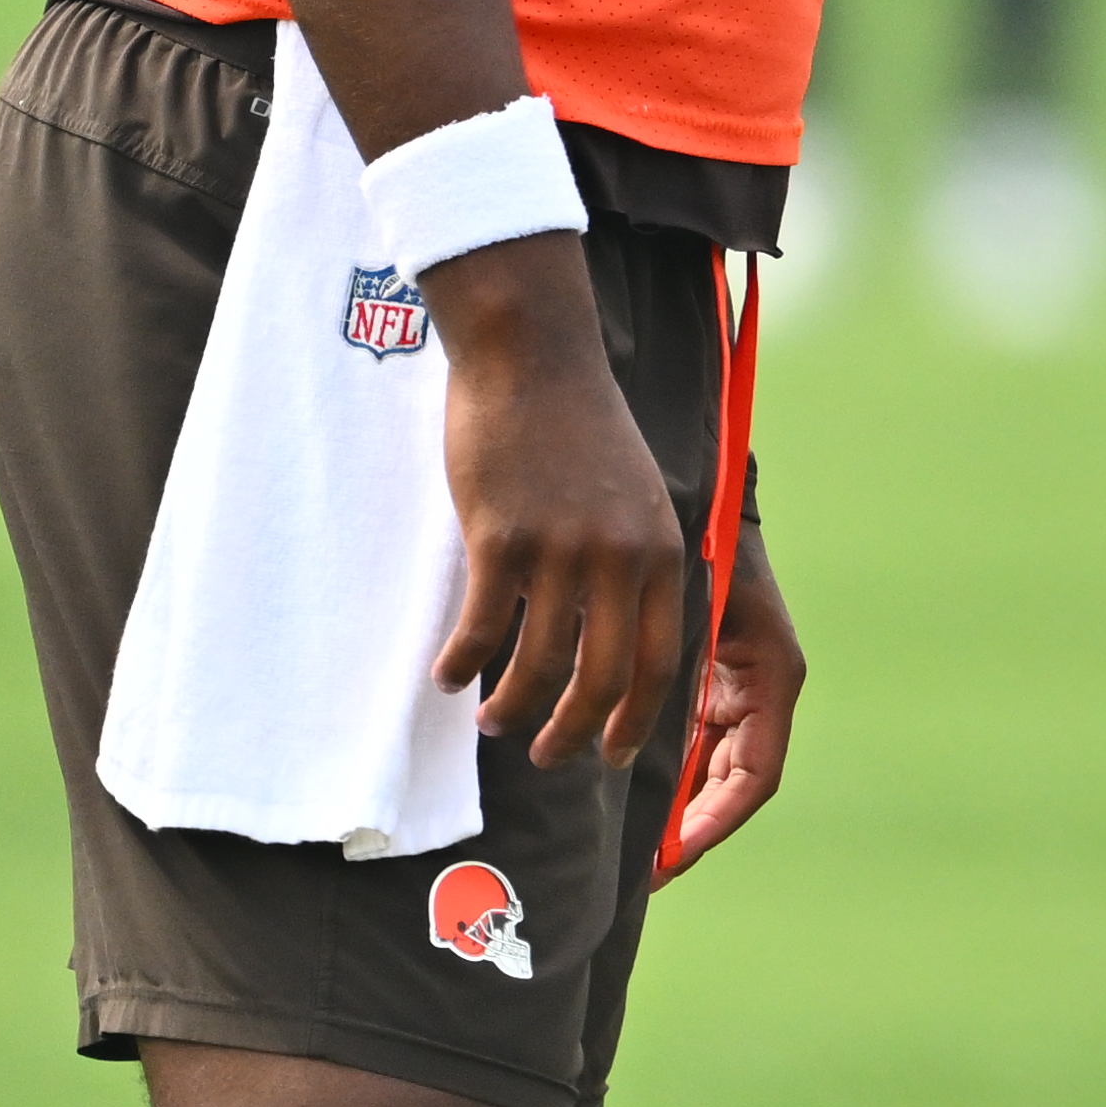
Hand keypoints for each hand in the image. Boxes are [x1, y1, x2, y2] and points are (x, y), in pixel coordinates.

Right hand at [433, 244, 703, 769]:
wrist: (531, 352)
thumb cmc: (577, 423)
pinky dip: (460, 663)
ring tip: (491, 722)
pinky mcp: (501, 537)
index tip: (609, 753)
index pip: (660, 665)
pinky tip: (445, 675)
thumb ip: (636, 560)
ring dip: (512, 707)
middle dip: (571, 734)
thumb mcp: (636, 493)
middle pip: (603, 681)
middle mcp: (619, 559)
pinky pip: (481, 627)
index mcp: (660, 552)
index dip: (633, 722)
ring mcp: (561, 550)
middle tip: (545, 754)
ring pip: (537, 666)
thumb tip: (618, 636)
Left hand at [652, 514, 804, 881]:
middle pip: (733, 783)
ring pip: (713, 769)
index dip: (713, 823)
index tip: (670, 856)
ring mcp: (739, 688)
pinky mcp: (714, 680)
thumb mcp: (695, 611)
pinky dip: (669, 774)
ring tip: (636, 849)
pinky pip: (694, 742)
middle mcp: (762, 692)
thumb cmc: (705, 546)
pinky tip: (630, 796)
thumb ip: (675, 674)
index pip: (753, 778)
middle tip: (645, 869)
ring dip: (680, 807)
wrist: (705, 498)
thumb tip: (643, 747)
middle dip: (693, 827)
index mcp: (772, 680)